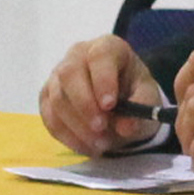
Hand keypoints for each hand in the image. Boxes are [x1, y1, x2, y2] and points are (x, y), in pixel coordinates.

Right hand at [39, 37, 163, 156]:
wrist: (120, 101)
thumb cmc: (135, 91)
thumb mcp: (147, 96)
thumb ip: (141, 107)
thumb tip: (126, 126)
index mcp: (107, 47)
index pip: (99, 56)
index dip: (102, 80)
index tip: (110, 105)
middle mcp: (77, 55)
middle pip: (69, 75)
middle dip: (84, 105)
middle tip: (101, 128)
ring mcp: (57, 75)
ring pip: (57, 98)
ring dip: (77, 125)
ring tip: (101, 144)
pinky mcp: (46, 96)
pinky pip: (49, 116)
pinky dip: (67, 135)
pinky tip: (87, 147)